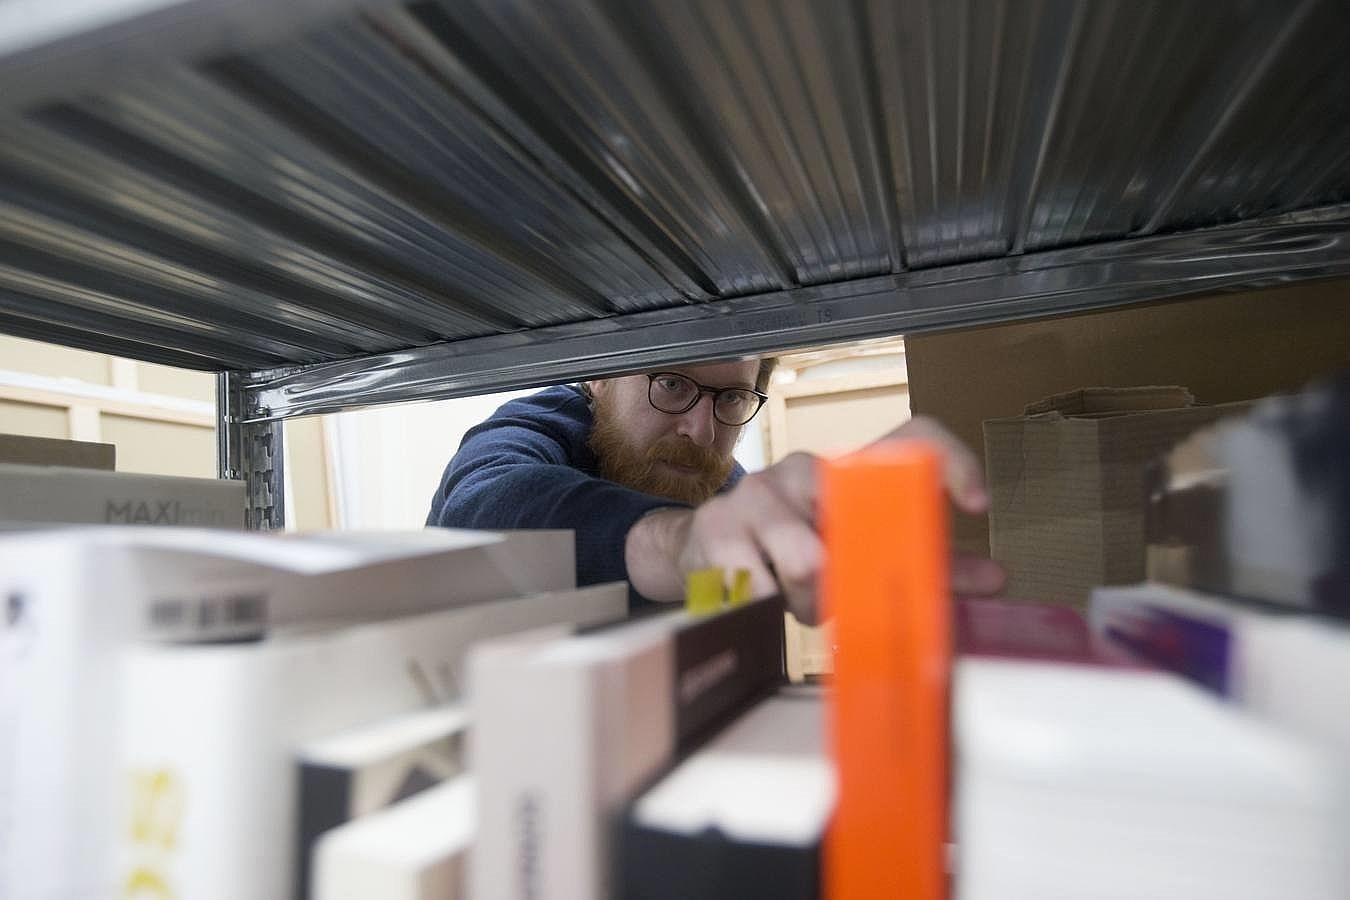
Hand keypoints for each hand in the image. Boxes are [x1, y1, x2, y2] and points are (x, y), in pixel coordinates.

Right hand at [624, 416, 1004, 621]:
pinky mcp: (718, 527)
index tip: (979, 505)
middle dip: (859, 570)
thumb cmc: (792, 552)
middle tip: (850, 596)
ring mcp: (758, 494)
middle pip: (852, 508)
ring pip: (804, 557)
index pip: (912, 436)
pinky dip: (766, 606)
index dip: (952, 461)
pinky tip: (759, 604)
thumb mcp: (855, 554)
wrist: (698, 551)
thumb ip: (926, 565)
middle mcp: (806, 470)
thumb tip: (997, 579)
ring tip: (802, 607)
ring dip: (810, 600)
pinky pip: (755, 581)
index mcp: (849, 471)